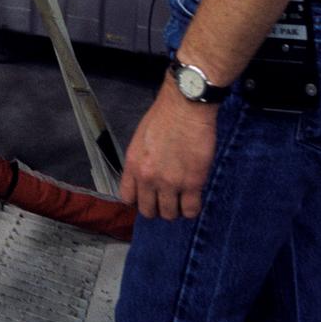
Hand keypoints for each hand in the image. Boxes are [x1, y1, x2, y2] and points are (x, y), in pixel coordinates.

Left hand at [120, 77, 217, 219]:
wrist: (185, 107)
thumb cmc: (163, 117)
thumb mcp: (140, 139)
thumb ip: (140, 162)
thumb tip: (144, 179)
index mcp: (133, 165)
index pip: (127, 198)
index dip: (138, 200)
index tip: (147, 197)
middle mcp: (148, 177)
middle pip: (148, 211)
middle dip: (157, 208)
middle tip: (166, 199)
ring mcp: (170, 182)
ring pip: (170, 214)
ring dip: (175, 209)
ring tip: (181, 198)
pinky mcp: (192, 183)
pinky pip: (190, 210)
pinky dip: (191, 209)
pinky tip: (193, 198)